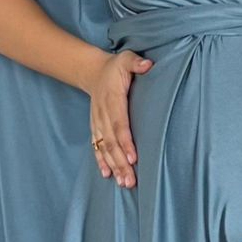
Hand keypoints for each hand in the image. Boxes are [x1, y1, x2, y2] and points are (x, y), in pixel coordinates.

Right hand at [88, 48, 152, 186]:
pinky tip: (107, 175)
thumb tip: (148, 65)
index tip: (134, 158)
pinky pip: (96, 147)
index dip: (126, 142)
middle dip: (120, 163)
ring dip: (113, 166)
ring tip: (123, 183)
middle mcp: (103, 115)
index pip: (119, 124)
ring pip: (104, 148)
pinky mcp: (95, 128)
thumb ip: (136, 62)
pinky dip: (101, 161)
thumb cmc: (116, 67)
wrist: (93, 72)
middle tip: (131, 180)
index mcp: (112, 100)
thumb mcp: (126, 59)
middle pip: (111, 143)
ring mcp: (97, 123)